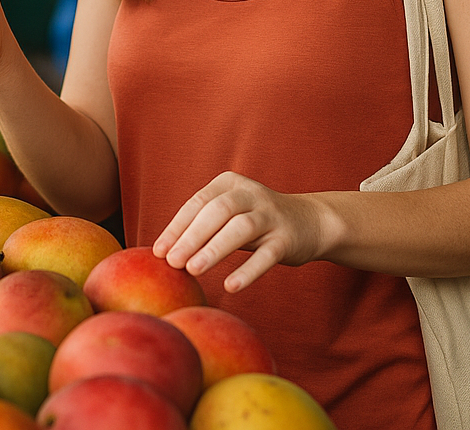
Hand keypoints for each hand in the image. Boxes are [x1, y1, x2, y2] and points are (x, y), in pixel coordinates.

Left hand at [152, 171, 332, 292]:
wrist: (310, 221)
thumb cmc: (256, 221)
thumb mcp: (230, 214)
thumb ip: (203, 225)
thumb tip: (165, 252)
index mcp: (230, 183)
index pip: (198, 202)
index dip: (177, 226)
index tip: (159, 251)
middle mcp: (251, 194)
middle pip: (218, 211)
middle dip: (192, 236)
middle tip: (172, 261)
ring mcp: (271, 215)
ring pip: (241, 228)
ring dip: (214, 249)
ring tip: (193, 270)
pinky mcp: (287, 238)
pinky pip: (267, 255)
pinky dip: (248, 270)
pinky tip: (230, 286)